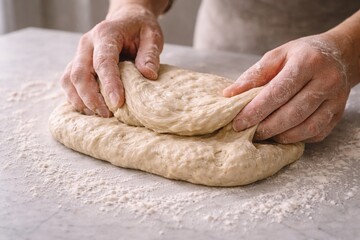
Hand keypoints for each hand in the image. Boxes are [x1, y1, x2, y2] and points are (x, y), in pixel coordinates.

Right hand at [60, 3, 163, 116]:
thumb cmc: (140, 29)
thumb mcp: (152, 36)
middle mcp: (87, 44)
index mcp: (106, 34)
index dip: (109, 84)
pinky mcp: (77, 64)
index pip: (103, 61)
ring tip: (100, 115)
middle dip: (91, 98)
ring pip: (69, 80)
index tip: (118, 103)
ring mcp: (79, 54)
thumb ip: (150, 54)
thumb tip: (148, 75)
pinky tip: (91, 110)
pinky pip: (69, 84)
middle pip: (79, 74)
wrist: (126, 20)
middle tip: (108, 115)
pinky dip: (77, 99)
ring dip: (81, 101)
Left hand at [223, 33, 359, 142]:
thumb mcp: (277, 56)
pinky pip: (317, 133)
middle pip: (292, 113)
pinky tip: (282, 134)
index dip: (256, 110)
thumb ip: (254, 75)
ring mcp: (336, 100)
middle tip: (248, 132)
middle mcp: (326, 81)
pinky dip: (297, 138)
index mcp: (307, 62)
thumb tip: (229, 95)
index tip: (238, 122)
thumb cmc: (302, 55)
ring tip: (263, 134)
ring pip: (306, 127)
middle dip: (266, 127)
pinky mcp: (338, 114)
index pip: (278, 92)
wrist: (340, 55)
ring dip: (281, 135)